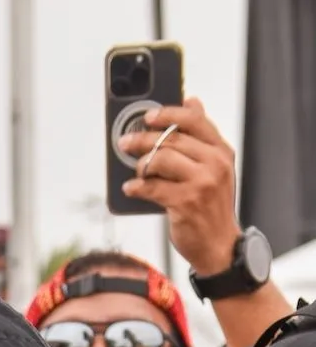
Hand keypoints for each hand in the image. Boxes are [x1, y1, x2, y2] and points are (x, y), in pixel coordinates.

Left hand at [118, 99, 241, 275]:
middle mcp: (214, 164)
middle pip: (172, 139)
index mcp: (222, 151)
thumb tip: (192, 101)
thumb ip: (202, 138)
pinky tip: (130, 189)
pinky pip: (152, 188)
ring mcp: (201, 183)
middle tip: (125, 142)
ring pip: (161, 160)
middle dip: (143, 139)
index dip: (169, 114)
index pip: (195, 120)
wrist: (218, 245)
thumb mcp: (215, 168)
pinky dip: (136, 187)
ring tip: (135, 170)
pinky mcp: (184, 203)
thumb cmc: (211, 206)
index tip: (149, 116)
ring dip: (140, 163)